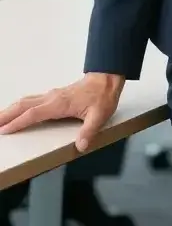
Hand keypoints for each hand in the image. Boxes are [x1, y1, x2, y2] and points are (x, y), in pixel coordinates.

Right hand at [0, 73, 124, 152]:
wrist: (106, 78)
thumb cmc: (102, 96)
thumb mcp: (100, 115)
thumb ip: (89, 131)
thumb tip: (81, 146)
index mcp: (59, 104)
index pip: (34, 113)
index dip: (19, 122)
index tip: (5, 130)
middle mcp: (52, 98)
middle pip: (24, 105)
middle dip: (7, 114)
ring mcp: (52, 95)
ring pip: (27, 101)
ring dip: (12, 109)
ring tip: (0, 119)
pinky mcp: (55, 95)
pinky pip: (33, 100)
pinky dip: (21, 106)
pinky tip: (18, 111)